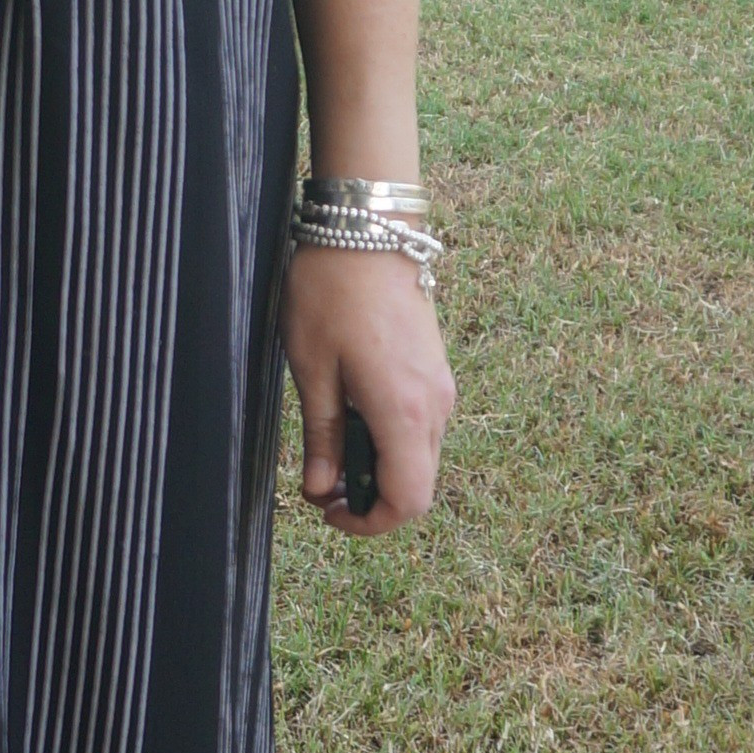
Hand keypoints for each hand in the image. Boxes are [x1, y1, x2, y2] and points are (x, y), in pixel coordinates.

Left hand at [285, 246, 453, 538]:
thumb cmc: (332, 292)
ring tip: (330, 442)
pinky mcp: (436, 370)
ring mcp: (441, 387)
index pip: (407, 501)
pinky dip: (389, 438)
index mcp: (404, 413)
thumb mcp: (312, 368)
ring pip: (419, 456)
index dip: (368, 523)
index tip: (327, 512)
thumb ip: (322, 435)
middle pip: (416, 484)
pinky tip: (351, 412)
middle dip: (369, 496)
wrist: (369, 229)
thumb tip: (322, 488)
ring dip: (379, 465)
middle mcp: (436, 407)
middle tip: (320, 483)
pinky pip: (420, 425)